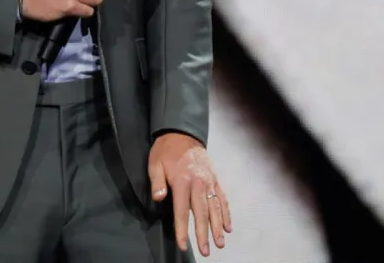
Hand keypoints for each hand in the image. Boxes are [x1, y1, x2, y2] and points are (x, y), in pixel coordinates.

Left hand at [149, 132, 231, 256]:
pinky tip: (228, 227)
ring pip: (215, 208)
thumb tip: (158, 198)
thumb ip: (157, 182)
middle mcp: (198, 183)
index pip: (182, 211)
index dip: (182, 230)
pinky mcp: (215, 179)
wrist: (182, 133)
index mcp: (182, 181)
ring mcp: (209, 181)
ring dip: (218, 227)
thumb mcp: (155, 163)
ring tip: (220, 243)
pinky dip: (226, 213)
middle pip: (202, 213)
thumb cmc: (166, 151)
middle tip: (206, 251)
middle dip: (204, 233)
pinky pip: (222, 198)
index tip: (184, 245)